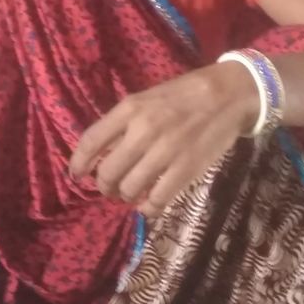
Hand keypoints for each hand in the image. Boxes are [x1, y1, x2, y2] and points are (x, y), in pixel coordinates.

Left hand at [70, 62, 258, 217]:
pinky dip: (149, 208)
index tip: (76, 176)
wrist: (227, 95)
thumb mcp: (147, 98)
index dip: (78, 163)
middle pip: (107, 172)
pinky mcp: (186, 169)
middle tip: (111, 188)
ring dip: (126, 197)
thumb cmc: (183, 95)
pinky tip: (149, 204)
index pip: (91, 141)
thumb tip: (101, 154)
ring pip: (129, 189)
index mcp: (130, 109)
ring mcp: (165, 152)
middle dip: (105, 186)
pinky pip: (157, 200)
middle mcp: (143, 131)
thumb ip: (124, 123)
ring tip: (132, 194)